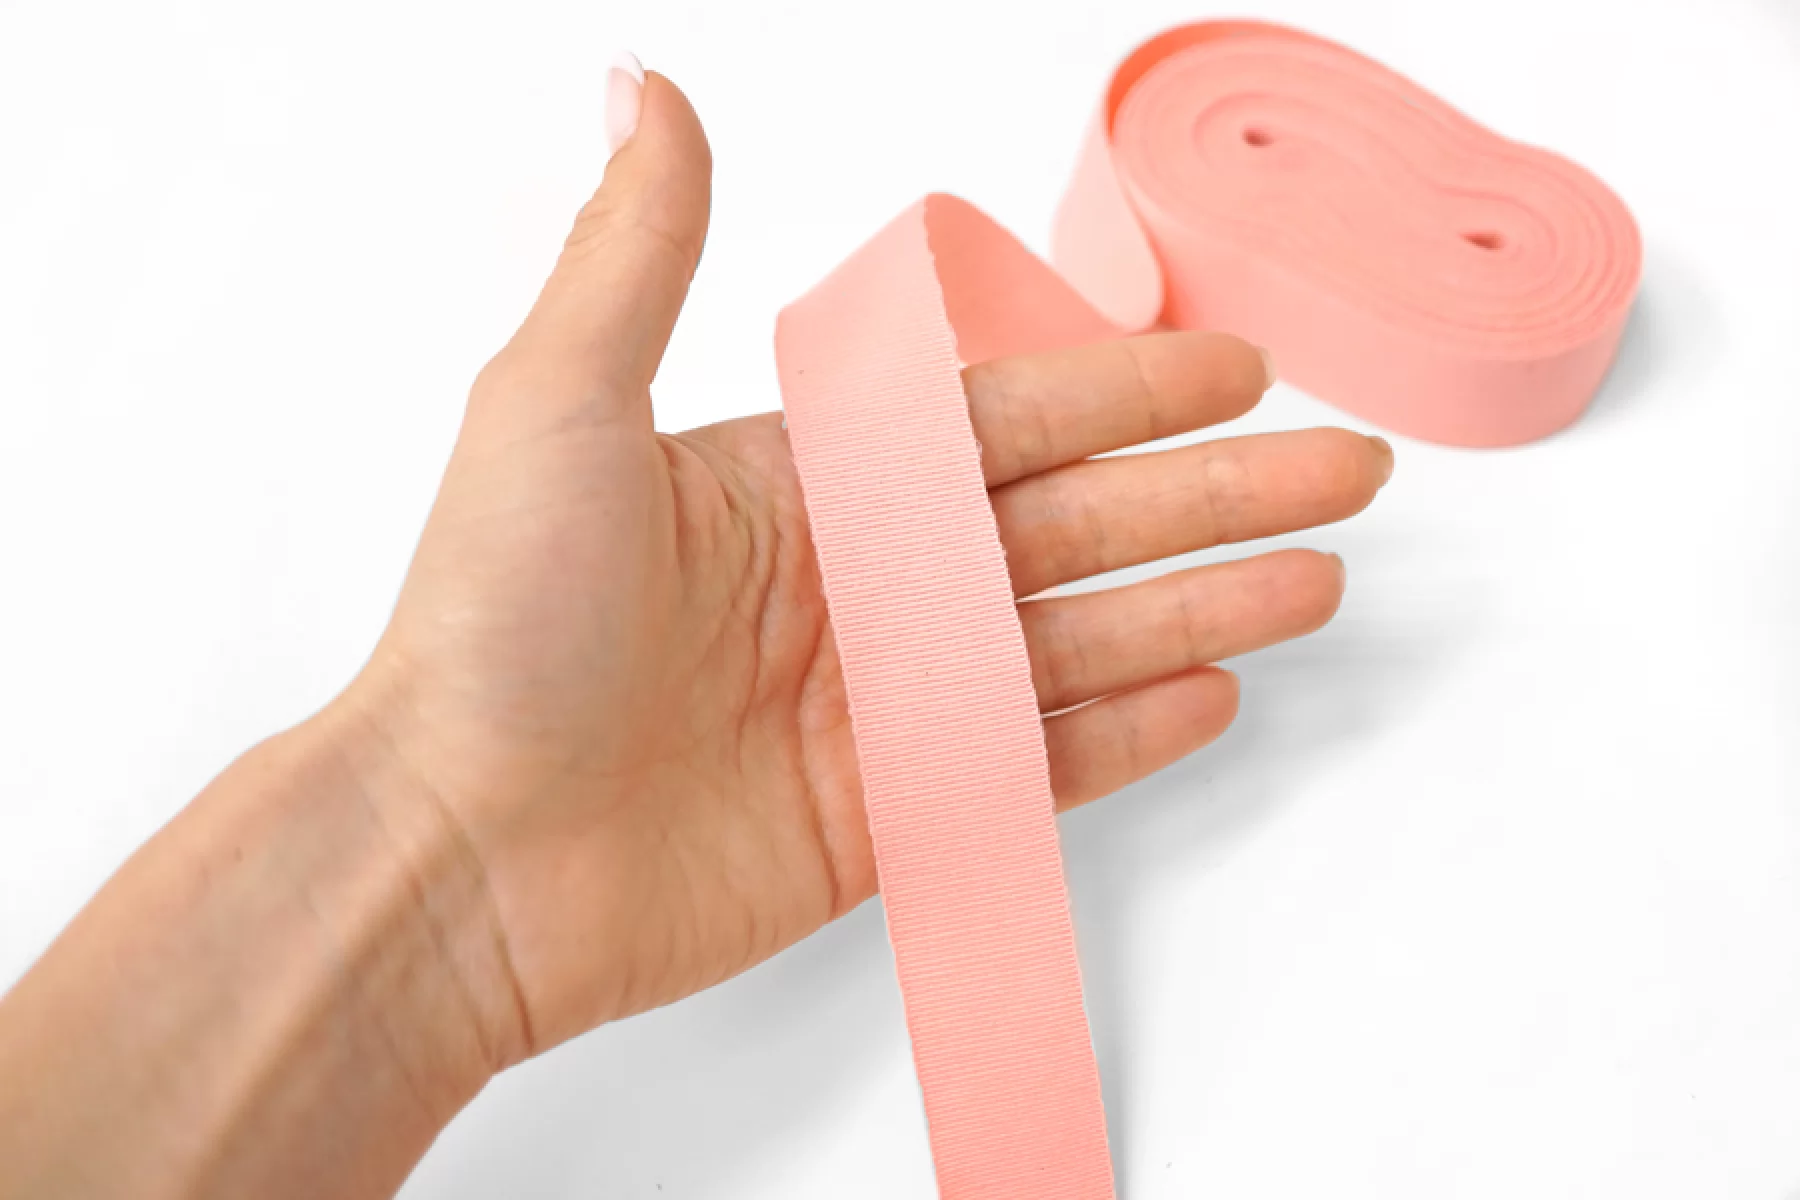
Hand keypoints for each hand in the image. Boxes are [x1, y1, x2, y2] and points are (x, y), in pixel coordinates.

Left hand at [342, 72, 1391, 1063]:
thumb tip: (645, 93)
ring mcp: (879, 709)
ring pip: (1076, 644)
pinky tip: (1212, 690)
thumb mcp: (558, 406)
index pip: (1003, 422)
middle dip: (1212, 494)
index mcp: (801, 485)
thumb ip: (636, 254)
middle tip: (1341, 472)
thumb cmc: (492, 628)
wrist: (455, 857)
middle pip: (1074, 526)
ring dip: (1200, 606)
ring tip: (1315, 579)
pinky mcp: (885, 822)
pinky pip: (1033, 769)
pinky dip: (1125, 733)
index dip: (1125, 388)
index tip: (1231, 366)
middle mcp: (855, 590)